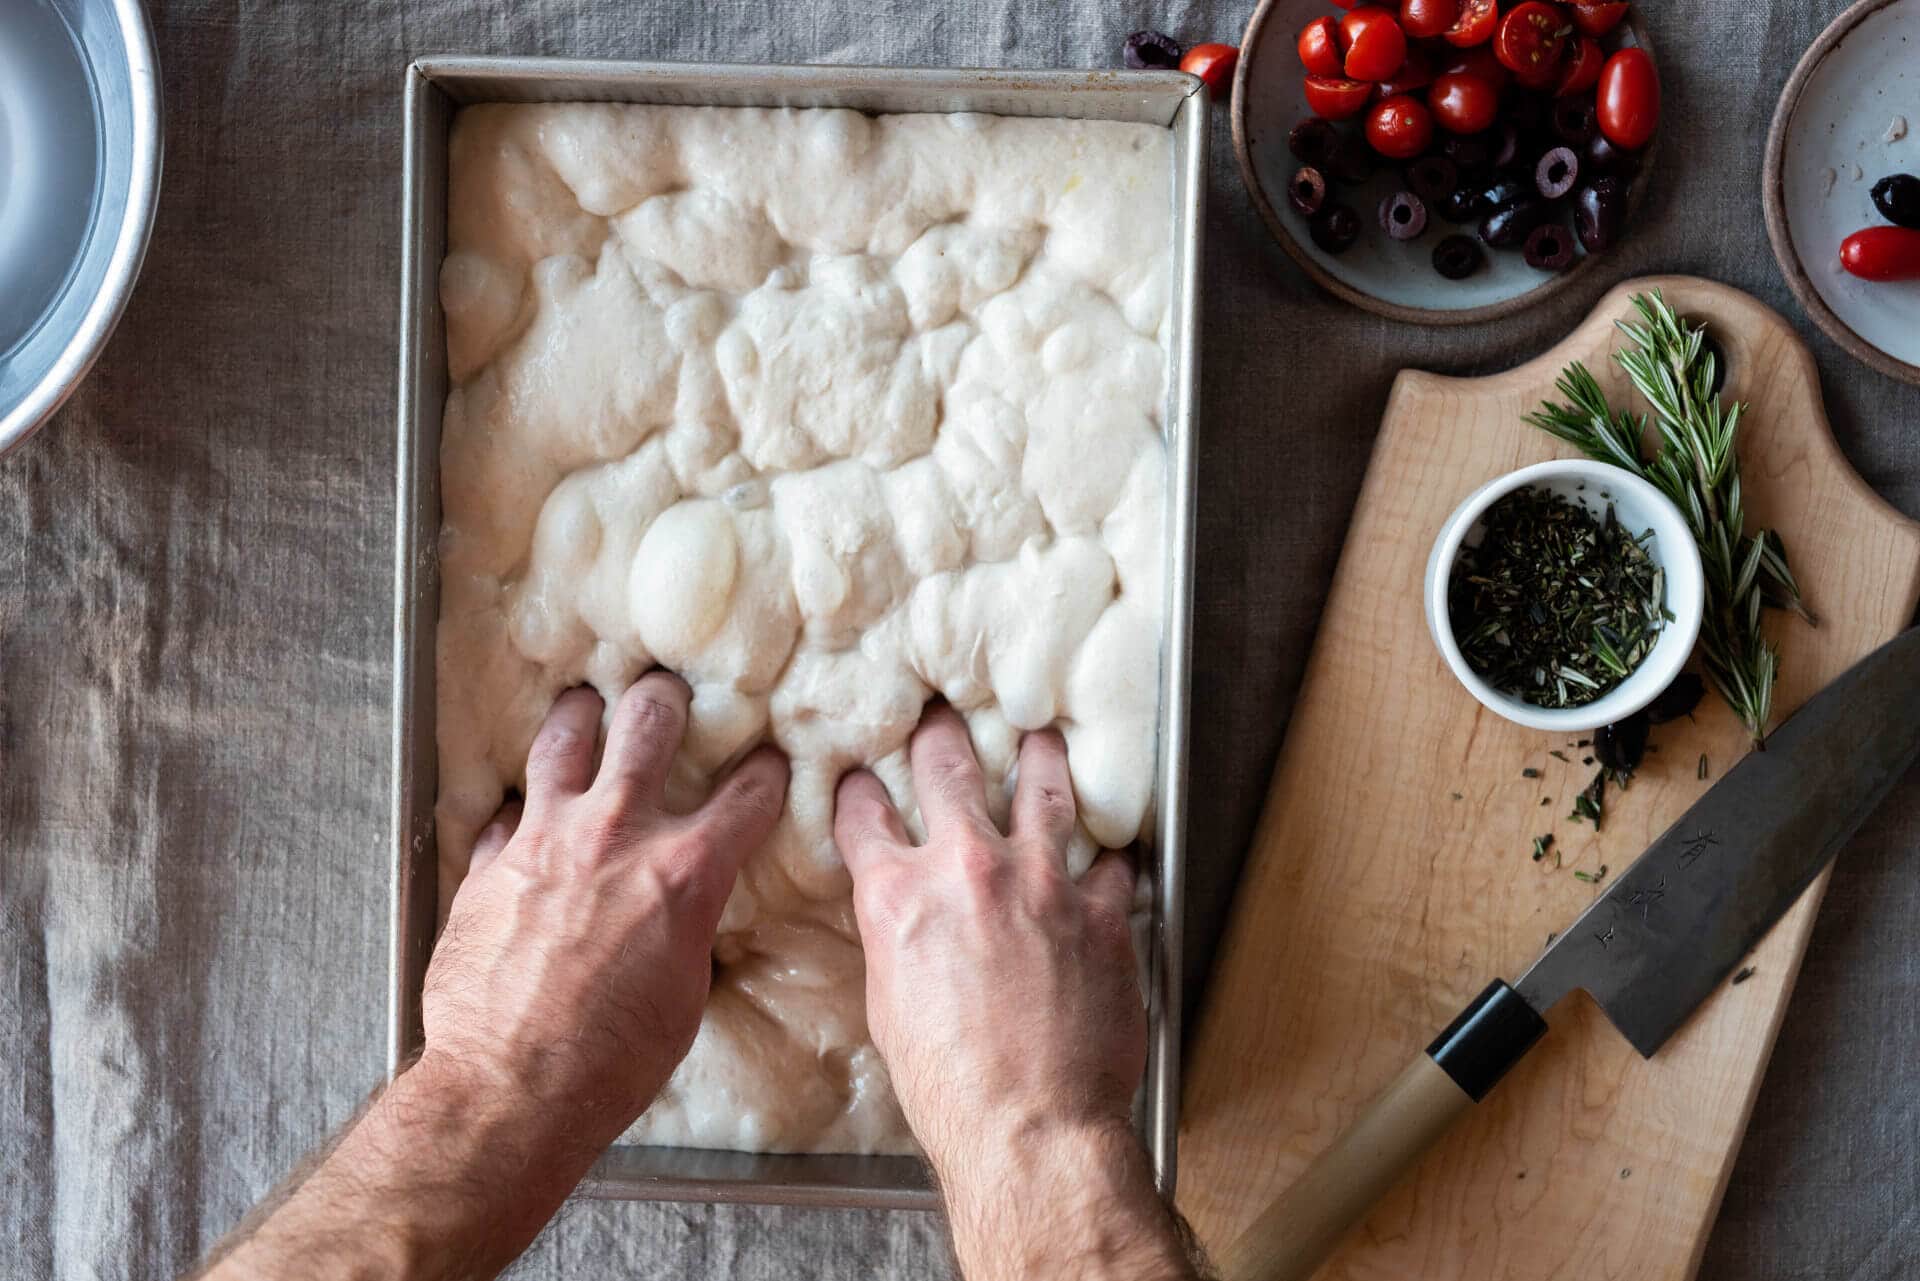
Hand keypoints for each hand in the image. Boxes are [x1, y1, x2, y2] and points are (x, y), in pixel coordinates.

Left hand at [422, 674, 788, 1148]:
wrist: (513, 1087)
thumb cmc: (613, 1059)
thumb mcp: (685, 993)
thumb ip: (688, 926)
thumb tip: (686, 912)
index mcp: (686, 870)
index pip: (747, 793)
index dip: (765, 771)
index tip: (767, 761)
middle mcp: (618, 833)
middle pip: (650, 723)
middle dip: (666, 700)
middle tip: (667, 696)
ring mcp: (546, 838)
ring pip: (564, 737)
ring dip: (581, 715)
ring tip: (586, 705)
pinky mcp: (489, 864)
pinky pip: (504, 812)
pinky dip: (518, 809)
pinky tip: (520, 811)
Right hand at [833, 704, 1142, 1174]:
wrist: (1029, 1125)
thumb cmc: (952, 1087)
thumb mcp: (889, 1005)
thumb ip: (898, 941)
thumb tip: (908, 920)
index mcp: (899, 898)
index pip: (865, 817)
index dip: (859, 791)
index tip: (862, 779)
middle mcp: (967, 871)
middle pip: (948, 770)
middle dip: (942, 736)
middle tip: (944, 717)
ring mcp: (1041, 883)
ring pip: (1043, 789)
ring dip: (1040, 759)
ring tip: (1042, 739)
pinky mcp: (1100, 912)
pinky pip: (1113, 860)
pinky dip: (1110, 853)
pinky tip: (1114, 845)